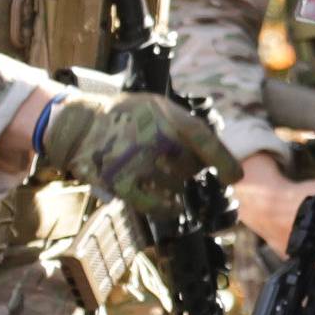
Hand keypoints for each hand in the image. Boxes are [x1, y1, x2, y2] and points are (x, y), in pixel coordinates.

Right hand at [39, 86, 237, 218]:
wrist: (80, 124)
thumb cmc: (125, 116)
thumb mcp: (158, 107)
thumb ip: (186, 125)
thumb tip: (216, 152)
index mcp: (167, 117)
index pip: (205, 140)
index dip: (225, 161)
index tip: (234, 178)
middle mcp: (154, 138)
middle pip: (191, 167)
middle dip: (189, 167)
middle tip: (171, 159)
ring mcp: (137, 160)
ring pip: (175, 185)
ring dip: (172, 183)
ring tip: (155, 169)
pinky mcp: (120, 181)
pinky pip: (153, 204)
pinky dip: (165, 208)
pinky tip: (171, 207)